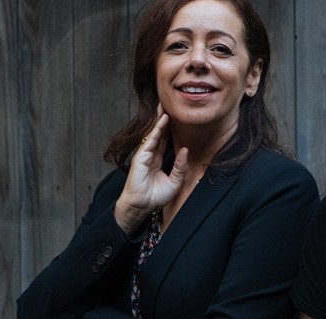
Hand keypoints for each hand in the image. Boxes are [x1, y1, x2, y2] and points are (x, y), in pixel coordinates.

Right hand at [114, 105, 188, 233]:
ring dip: (158, 121)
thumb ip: (180, 166)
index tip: (174, 117)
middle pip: (157, 133)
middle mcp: (150, 155)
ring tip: (164, 107)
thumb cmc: (155, 197)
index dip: (168, 129)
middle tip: (167, 105)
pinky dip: (156, 131)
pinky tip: (162, 121)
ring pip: (153, 134)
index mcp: (157, 160)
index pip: (164, 141)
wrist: (142, 206)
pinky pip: (150, 141)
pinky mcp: (140, 158)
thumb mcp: (174, 182)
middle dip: (162, 120)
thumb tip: (185, 150)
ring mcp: (144, 155)